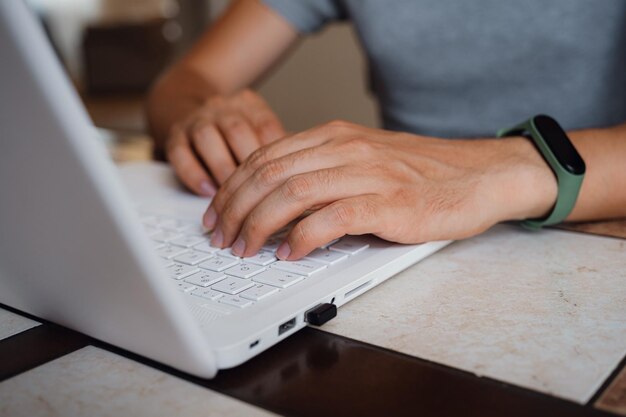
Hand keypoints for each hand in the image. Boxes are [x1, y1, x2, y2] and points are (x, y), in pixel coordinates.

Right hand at [165, 89, 284, 195]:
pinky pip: (180, 153)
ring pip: (208, 139)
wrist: (186, 101)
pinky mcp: (174, 135)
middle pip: (237, 131)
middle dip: (249, 168)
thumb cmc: (237, 131)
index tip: (285, 185)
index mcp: (250, 106)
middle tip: (260, 198)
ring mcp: (197, 119)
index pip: (266, 127)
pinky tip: (208, 192)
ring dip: (222, 170)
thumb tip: (304, 179)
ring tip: (234, 201)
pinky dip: (194, 174)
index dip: (276, 157)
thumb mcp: (260, 129)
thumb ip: (282, 150)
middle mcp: (223, 108)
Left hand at [202, 121, 556, 259]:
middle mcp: (346, 148)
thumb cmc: (423, 173)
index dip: (233, 186)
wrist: (481, 175)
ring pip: (292, 193)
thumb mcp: (365, 159)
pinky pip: (332, 218)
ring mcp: (368, 174)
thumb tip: (280, 197)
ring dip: (259, 224)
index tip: (219, 212)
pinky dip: (302, 237)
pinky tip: (288, 254)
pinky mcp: (389, 204)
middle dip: (236, 208)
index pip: (266, 156)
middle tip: (221, 236)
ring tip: (244, 249)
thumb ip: (324, 169)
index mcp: (336, 135)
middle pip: (270, 174)